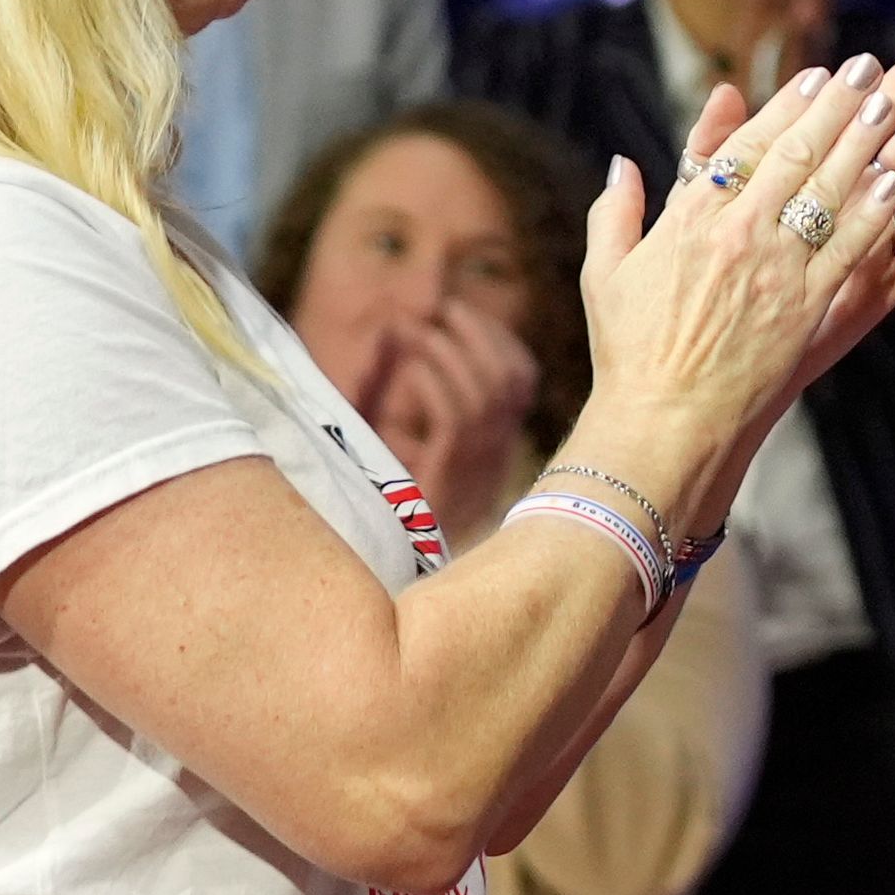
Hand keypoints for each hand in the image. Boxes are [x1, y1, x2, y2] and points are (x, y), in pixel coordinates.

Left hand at [355, 298, 539, 550]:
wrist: (378, 587)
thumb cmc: (373, 512)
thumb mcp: (389, 442)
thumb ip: (386, 390)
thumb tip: (386, 332)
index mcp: (492, 451)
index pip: (521, 381)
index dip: (496, 338)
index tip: (459, 313)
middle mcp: (493, 460)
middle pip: (511, 380)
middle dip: (479, 333)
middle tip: (441, 308)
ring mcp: (475, 472)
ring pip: (486, 393)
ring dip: (452, 350)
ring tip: (418, 329)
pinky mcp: (447, 482)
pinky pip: (454, 419)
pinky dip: (434, 380)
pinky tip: (410, 364)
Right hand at [562, 37, 894, 523]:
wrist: (664, 423)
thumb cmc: (630, 351)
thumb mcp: (608, 271)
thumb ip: (617, 210)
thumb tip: (622, 162)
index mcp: (691, 218)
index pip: (749, 145)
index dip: (790, 106)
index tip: (822, 74)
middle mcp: (739, 235)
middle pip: (801, 155)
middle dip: (840, 107)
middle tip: (876, 67)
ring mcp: (779, 272)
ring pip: (833, 193)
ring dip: (869, 145)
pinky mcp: (810, 312)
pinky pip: (853, 253)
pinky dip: (878, 216)